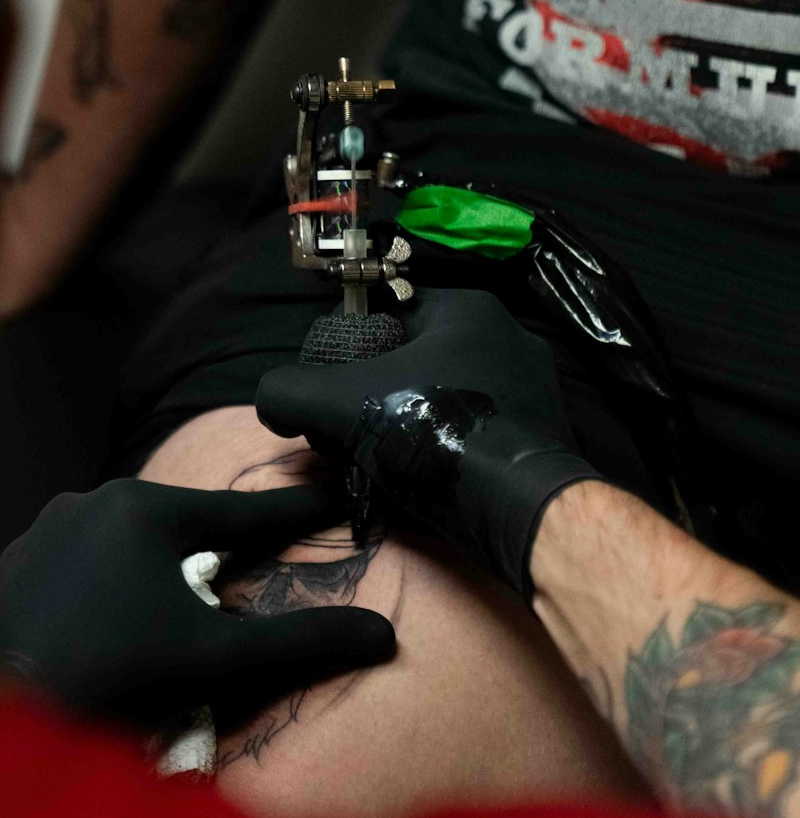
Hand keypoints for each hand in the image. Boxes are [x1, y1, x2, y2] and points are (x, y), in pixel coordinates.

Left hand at [0, 477, 394, 718]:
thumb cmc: (109, 675)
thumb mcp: (215, 660)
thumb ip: (300, 644)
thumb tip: (384, 636)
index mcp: (147, 511)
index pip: (244, 513)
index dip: (298, 511)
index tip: (342, 495)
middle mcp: (91, 503)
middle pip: (180, 522)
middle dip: (221, 538)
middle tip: (260, 547)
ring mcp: (43, 533)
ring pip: (125, 541)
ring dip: (159, 563)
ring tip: (184, 590)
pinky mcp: (11, 569)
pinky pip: (80, 565)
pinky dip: (110, 583)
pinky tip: (115, 613)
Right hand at [256, 291, 598, 597]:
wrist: (522, 507)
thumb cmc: (434, 433)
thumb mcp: (338, 404)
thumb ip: (291, 392)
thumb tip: (273, 403)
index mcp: (467, 310)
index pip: (388, 312)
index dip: (349, 349)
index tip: (330, 389)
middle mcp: (509, 338)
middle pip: (416, 359)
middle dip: (375, 394)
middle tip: (349, 433)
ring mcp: (534, 389)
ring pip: (446, 398)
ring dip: (408, 426)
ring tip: (381, 464)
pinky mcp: (544, 437)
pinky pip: (477, 433)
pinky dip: (446, 451)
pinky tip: (426, 480)